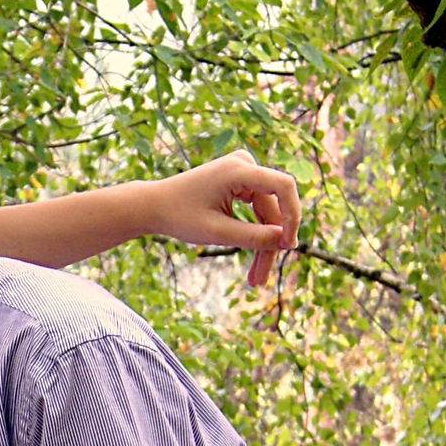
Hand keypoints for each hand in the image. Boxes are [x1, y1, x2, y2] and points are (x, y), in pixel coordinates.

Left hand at [148, 150, 301, 287]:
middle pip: (273, 208)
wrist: (154, 205)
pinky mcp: (241, 182)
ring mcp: (244, 171)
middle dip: (269, 244)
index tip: (288, 245)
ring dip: (263, 245)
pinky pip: (257, 210)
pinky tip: (254, 264)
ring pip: (266, 213)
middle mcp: (245, 164)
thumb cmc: (179, 216)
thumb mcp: (217, 232)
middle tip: (260, 281)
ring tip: (255, 280)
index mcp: (238, 169)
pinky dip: (255, 234)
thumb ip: (253, 237)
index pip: (283, 186)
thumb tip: (286, 242)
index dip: (292, 215)